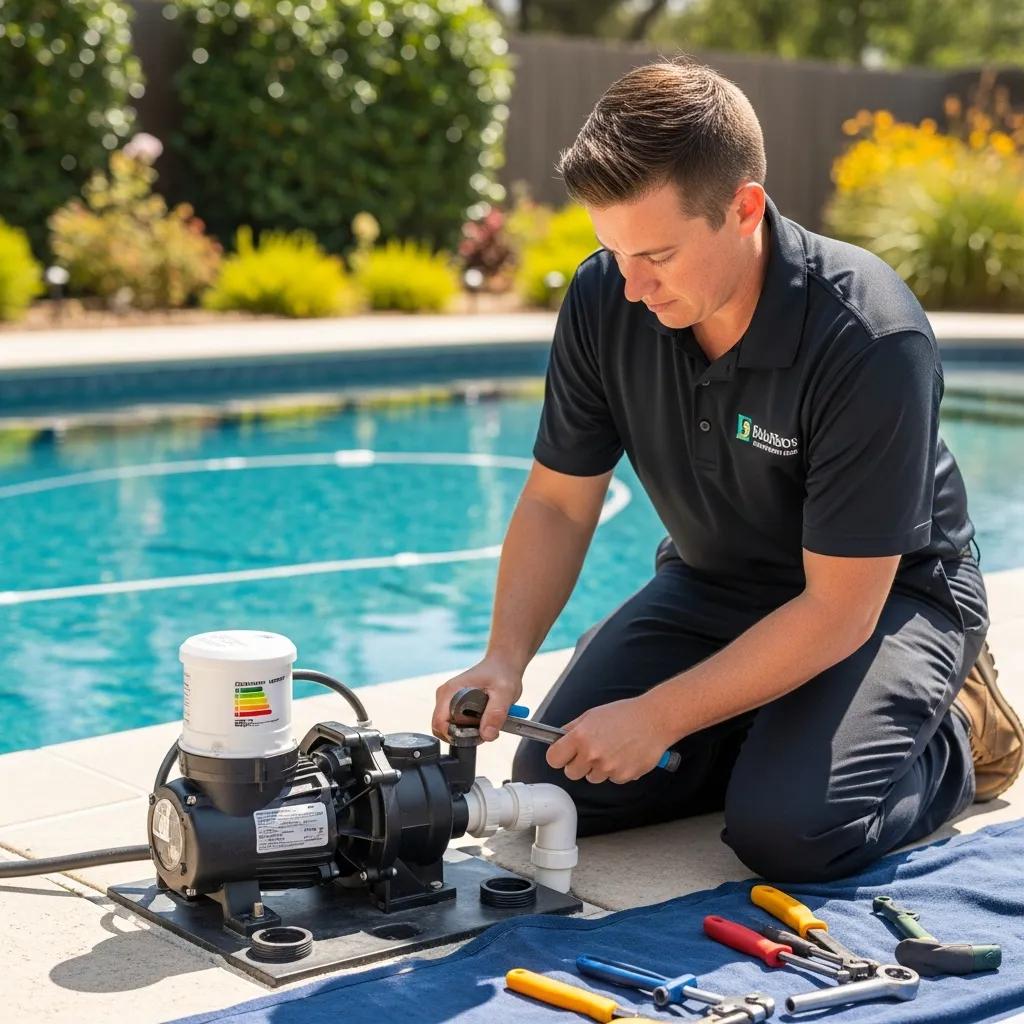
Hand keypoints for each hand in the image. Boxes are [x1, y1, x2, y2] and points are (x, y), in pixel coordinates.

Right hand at [431, 653, 523, 742]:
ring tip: (485, 722)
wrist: (503, 664)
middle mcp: (445, 696)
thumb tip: (486, 735)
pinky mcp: (453, 705)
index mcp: (451, 691)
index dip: (454, 735)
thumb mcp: (504, 693)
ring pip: (448, 728)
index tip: (475, 734)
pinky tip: (482, 720)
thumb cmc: (502, 673)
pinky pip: (454, 725)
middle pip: (441, 728)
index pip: (439, 722)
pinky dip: (468, 728)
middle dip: (462, 736)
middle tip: (484, 729)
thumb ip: (495, 714)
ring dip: (466, 733)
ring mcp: (448, 700)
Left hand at [546, 695, 673, 783]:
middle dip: (578, 764)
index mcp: (580, 737)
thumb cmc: (625, 714)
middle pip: (571, 773)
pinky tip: (625, 755)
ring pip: (592, 777)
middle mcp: (592, 754)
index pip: (554, 759)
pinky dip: (616, 771)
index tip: (564, 754)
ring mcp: (608, 767)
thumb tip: (559, 738)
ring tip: (612, 750)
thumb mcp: (593, 715)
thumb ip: (573, 728)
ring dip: (598, 768)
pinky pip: (611, 779)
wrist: (655, 720)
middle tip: (590, 752)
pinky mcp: (623, 776)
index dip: (559, 756)